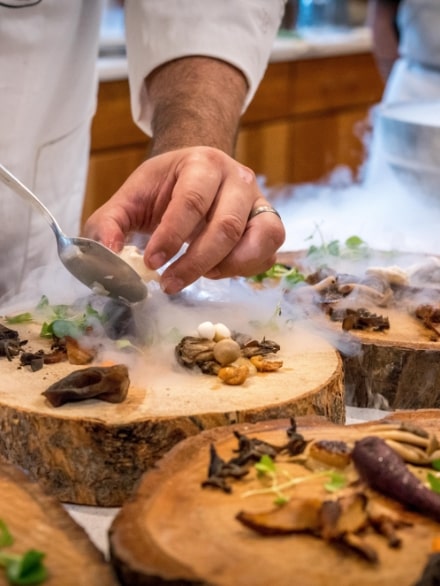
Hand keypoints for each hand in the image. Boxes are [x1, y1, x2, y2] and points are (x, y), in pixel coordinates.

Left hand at [82, 146, 284, 293]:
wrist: (198, 174)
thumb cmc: (164, 188)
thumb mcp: (130, 198)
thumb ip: (109, 224)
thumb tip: (107, 257)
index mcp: (202, 164)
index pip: (191, 202)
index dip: (171, 237)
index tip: (151, 263)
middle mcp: (238, 179)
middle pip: (226, 226)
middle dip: (195, 263)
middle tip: (169, 284)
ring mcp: (259, 201)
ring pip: (258, 240)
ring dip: (225, 268)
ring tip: (199, 275)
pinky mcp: (269, 223)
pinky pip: (268, 254)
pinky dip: (244, 269)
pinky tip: (217, 270)